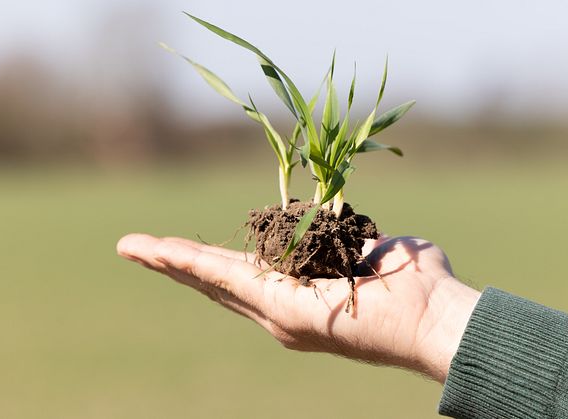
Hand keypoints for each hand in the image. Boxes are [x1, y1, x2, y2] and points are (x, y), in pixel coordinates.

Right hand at [117, 233, 481, 382]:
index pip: (249, 276)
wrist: (434, 314)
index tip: (185, 250)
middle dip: (177, 264)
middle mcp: (284, 312)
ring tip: (133, 248)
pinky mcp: (279, 307)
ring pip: (211, 279)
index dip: (215, 262)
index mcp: (305, 298)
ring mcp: (278, 313)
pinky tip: (153, 251)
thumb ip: (368, 246)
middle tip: (140, 249)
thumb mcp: (383, 251)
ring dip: (170, 261)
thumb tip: (374, 244)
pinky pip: (223, 276)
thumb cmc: (419, 283)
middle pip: (218, 282)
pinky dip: (186, 262)